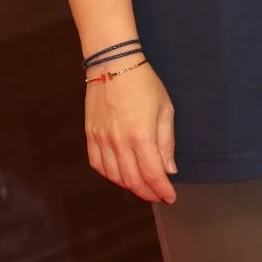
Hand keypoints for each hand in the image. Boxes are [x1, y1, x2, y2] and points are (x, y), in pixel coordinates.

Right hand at [85, 60, 176, 203]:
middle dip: (148, 192)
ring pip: (115, 177)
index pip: (153, 174)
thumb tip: (169, 169)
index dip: (162, 190)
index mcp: (142, 136)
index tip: (170, 197)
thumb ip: (167, 142)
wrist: (113, 64)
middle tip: (158, 195)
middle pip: (133, 181)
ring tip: (142, 186)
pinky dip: (109, 176)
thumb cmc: (144, 83)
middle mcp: (120, 142)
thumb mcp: (165, 108)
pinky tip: (120, 175)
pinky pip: (98, 165)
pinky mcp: (90, 136)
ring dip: (130, 187)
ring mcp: (102, 140)